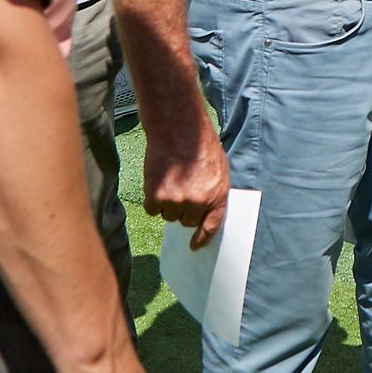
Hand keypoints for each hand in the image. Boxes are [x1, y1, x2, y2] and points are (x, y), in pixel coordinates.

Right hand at [141, 111, 231, 247]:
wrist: (177, 127)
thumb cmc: (199, 143)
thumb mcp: (219, 168)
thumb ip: (214, 192)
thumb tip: (205, 212)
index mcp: (218, 195)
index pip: (212, 226)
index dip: (202, 238)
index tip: (194, 245)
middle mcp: (198, 201)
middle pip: (186, 221)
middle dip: (183, 210)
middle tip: (180, 188)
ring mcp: (177, 200)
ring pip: (168, 216)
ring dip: (167, 203)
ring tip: (170, 179)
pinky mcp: (157, 196)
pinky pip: (152, 210)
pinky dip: (152, 199)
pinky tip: (157, 180)